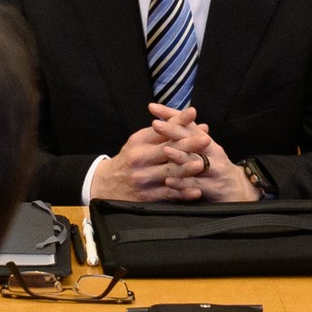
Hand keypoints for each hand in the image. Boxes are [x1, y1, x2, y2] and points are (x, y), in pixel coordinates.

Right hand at [89, 113, 206, 200]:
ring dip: (186, 169)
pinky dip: (182, 193)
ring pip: (168, 173)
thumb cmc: (130, 159)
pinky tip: (195, 191)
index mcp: (138, 143)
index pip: (161, 131)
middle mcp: (139, 160)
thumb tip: (191, 117)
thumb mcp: (139, 141)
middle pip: (166, 151)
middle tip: (205, 139)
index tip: (193, 114)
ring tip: (202, 164)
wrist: (106, 185)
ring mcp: (143, 179)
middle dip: (187, 145)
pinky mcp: (146, 197)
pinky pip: (167, 195)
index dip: (178, 122)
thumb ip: (164, 131)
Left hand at [148, 105, 258, 201]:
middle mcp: (212, 152)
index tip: (153, 107)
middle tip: (156, 124)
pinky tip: (169, 181)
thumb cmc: (216, 168)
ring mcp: (214, 169)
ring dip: (180, 156)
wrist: (240, 189)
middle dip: (173, 131)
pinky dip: (182, 183)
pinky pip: (196, 185)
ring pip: (195, 161)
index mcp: (206, 141)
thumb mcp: (205, 150)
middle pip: (191, 138)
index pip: (187, 123)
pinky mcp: (213, 187)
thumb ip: (190, 136)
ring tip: (165, 150)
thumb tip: (170, 119)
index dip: (171, 115)